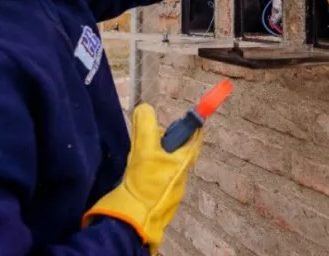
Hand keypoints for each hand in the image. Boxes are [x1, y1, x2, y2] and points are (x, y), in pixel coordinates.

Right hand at [83, 104, 202, 253]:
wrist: (133, 221)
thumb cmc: (145, 183)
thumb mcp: (144, 150)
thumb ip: (145, 126)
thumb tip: (145, 108)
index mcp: (184, 162)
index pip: (195, 138)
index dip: (189, 126)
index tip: (180, 119)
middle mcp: (181, 176)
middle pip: (177, 151)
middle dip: (164, 141)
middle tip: (149, 136)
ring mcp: (170, 190)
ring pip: (165, 165)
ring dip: (154, 157)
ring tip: (138, 155)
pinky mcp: (158, 199)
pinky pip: (156, 179)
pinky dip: (148, 171)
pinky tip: (135, 173)